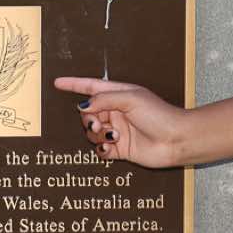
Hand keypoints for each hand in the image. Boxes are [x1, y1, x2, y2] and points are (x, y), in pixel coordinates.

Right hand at [51, 77, 193, 168]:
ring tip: (113, 135)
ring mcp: (117, 131)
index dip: (73, 84)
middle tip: (98, 123)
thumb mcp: (131, 99)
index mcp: (118, 95)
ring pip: (91, 132)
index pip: (91, 87)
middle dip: (87, 119)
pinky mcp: (120, 149)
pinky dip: (101, 149)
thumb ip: (104, 99)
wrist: (176, 140)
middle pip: (87, 114)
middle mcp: (116, 112)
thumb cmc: (159, 115)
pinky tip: (110, 146)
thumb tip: (82, 105)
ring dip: (97, 134)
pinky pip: (100, 150)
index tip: (57, 82)